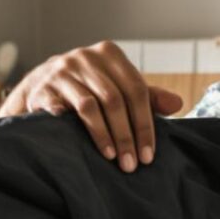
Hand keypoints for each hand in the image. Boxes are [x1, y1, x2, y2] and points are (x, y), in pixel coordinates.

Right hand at [0, 41, 183, 171]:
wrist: (41, 83)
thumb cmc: (89, 87)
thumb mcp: (118, 86)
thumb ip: (148, 96)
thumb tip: (178, 104)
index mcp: (109, 54)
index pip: (136, 90)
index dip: (145, 124)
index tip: (148, 154)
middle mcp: (85, 57)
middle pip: (114, 100)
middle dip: (126, 136)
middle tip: (132, 164)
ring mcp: (61, 71)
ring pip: (88, 106)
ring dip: (102, 136)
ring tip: (112, 158)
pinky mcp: (41, 88)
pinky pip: (56, 109)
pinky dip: (69, 126)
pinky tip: (78, 145)